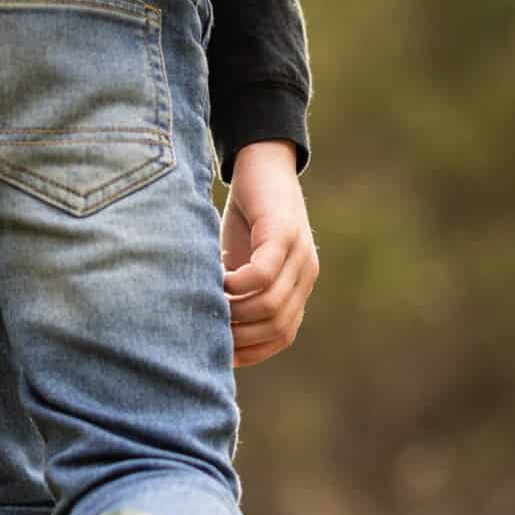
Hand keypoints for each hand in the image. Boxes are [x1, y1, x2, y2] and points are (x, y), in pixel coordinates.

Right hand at [220, 141, 318, 366]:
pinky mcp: (283, 233)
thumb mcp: (242, 262)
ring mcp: (299, 254)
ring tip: (208, 302)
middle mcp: (306, 274)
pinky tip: (217, 278)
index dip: (251, 351)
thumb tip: (210, 332)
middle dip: (240, 336)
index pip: (282, 336)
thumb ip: (238, 294)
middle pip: (277, 327)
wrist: (263, 162)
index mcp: (298, 287)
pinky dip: (236, 285)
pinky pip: (262, 274)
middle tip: (207, 328)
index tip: (219, 352)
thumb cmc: (246, 217)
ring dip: (235, 312)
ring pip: (270, 305)